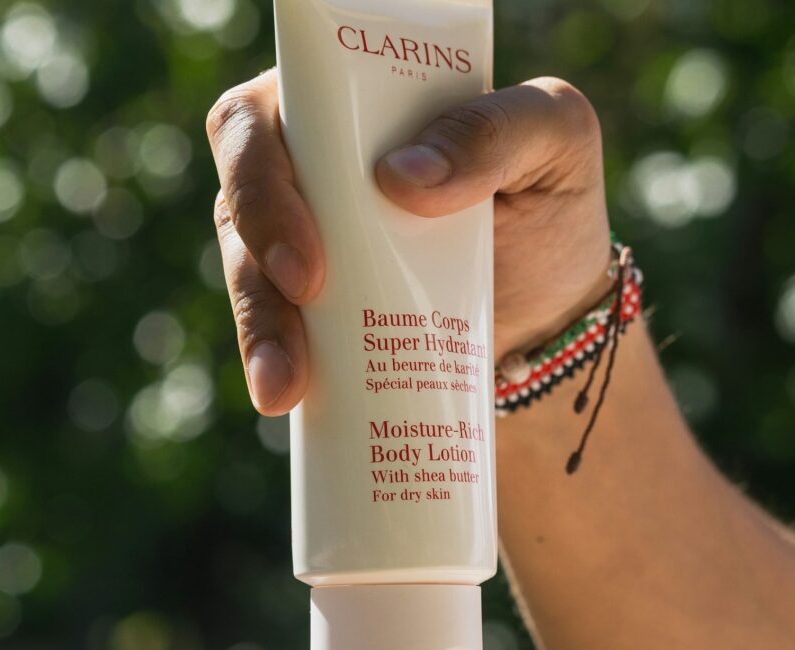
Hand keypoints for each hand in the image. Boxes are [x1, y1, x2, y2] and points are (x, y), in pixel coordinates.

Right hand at [207, 70, 610, 414]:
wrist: (552, 314)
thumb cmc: (551, 207)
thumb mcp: (555, 141)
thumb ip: (496, 129)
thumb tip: (403, 175)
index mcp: (349, 108)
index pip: (262, 120)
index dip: (259, 179)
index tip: (307, 257)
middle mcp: (312, 172)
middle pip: (239, 203)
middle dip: (255, 265)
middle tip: (304, 304)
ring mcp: (305, 247)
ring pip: (249, 276)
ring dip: (258, 329)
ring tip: (285, 386)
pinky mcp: (313, 313)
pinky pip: (272, 333)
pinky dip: (274, 364)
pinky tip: (283, 397)